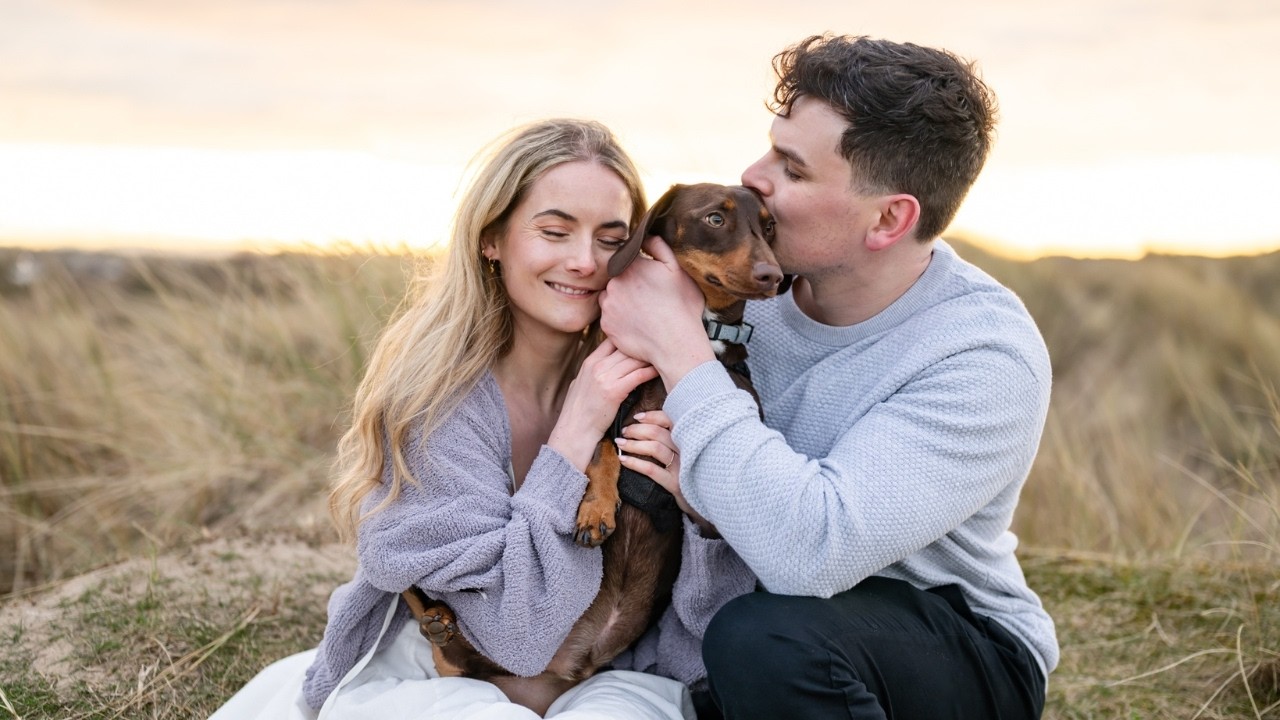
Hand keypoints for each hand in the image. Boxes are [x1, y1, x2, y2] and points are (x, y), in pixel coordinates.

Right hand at [548, 339, 656, 471]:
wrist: (575, 430)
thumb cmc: (578, 410)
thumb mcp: (580, 383)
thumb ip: (592, 371)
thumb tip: (602, 364)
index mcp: (589, 362)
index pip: (612, 340)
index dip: (629, 339)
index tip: (643, 340)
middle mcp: (597, 366)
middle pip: (625, 347)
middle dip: (643, 345)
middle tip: (660, 343)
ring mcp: (605, 377)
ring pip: (634, 359)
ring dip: (650, 357)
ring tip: (665, 354)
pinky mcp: (614, 391)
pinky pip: (638, 375)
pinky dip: (651, 371)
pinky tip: (661, 370)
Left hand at [600, 237, 712, 389]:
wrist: (675, 343)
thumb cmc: (681, 306)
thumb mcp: (676, 269)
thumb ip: (658, 246)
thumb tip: (646, 235)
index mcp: (630, 265)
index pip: (627, 261)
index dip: (639, 270)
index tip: (649, 282)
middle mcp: (614, 282)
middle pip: (617, 279)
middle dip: (629, 285)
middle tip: (647, 299)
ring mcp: (608, 305)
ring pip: (611, 298)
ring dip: (622, 302)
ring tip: (642, 312)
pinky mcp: (606, 325)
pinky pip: (610, 317)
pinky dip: (620, 320)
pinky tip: (636, 324)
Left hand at [616, 410, 717, 536]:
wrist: (705, 499)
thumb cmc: (691, 470)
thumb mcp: (686, 451)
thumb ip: (674, 437)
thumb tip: (648, 423)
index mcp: (688, 437)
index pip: (669, 419)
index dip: (651, 416)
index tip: (637, 417)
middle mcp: (687, 449)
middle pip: (658, 432)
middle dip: (637, 430)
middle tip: (624, 431)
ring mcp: (682, 466)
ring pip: (654, 448)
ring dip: (633, 444)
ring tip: (620, 443)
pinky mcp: (676, 483)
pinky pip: (652, 470)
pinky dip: (635, 463)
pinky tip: (624, 460)